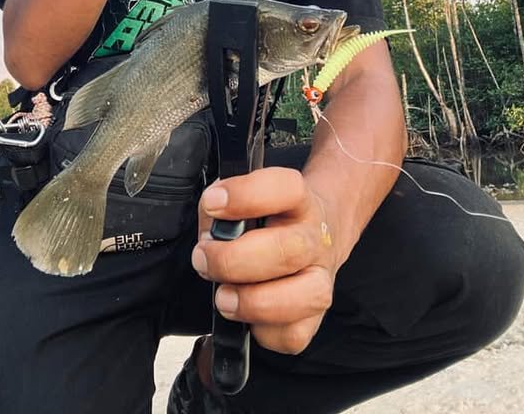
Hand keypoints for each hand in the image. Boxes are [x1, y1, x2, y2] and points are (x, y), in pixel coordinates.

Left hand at [191, 168, 340, 355]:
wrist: (319, 231)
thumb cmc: (270, 217)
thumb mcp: (246, 196)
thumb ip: (221, 209)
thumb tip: (210, 233)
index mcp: (299, 200)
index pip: (286, 189)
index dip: (246, 195)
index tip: (213, 202)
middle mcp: (315, 238)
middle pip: (289, 250)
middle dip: (235, 259)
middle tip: (203, 258)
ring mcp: (320, 278)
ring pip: (305, 296)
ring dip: (254, 301)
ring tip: (223, 297)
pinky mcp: (315, 317)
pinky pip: (294, 334)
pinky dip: (264, 331)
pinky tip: (246, 317)